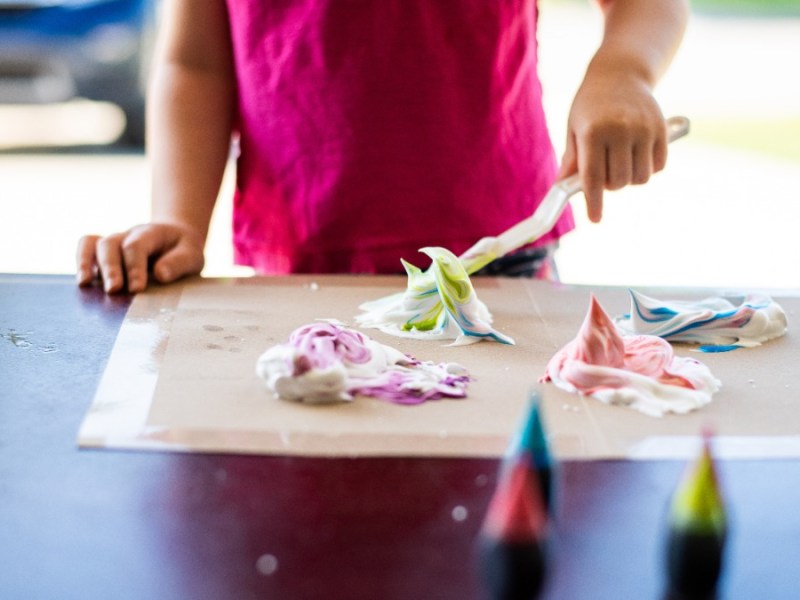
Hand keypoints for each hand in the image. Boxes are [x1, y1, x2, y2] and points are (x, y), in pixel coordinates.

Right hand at [76, 223, 204, 293]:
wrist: (176, 240)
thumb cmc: (184, 251)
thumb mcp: (192, 255)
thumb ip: (179, 263)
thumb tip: (160, 274)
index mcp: (151, 233)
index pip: (136, 246)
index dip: (134, 267)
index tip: (137, 289)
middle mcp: (128, 235)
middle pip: (111, 244)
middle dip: (111, 268)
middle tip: (114, 290)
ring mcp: (115, 243)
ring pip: (94, 244)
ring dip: (88, 263)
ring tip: (85, 284)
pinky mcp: (106, 254)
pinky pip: (86, 249)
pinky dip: (81, 262)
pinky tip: (83, 282)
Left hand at [558, 64, 667, 222]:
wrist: (621, 72)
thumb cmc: (590, 105)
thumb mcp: (574, 128)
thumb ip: (572, 159)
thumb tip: (563, 187)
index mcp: (592, 131)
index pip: (592, 177)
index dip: (594, 202)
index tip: (595, 219)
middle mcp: (620, 130)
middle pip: (618, 182)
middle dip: (610, 185)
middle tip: (604, 171)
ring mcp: (644, 129)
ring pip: (640, 178)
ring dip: (629, 178)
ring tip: (620, 161)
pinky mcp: (662, 128)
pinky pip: (658, 166)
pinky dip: (647, 168)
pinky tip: (638, 154)